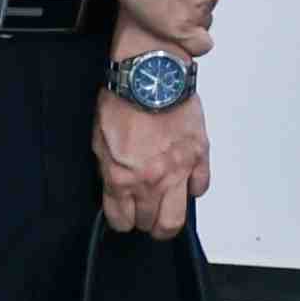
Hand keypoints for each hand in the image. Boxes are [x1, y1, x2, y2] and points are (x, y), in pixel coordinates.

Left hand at [96, 83, 211, 237]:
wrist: (150, 77)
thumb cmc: (122, 102)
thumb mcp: (99, 141)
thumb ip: (109, 171)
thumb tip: (117, 187)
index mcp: (121, 178)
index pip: (121, 220)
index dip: (121, 221)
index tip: (123, 216)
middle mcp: (150, 181)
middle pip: (150, 224)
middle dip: (144, 222)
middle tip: (144, 213)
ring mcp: (178, 171)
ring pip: (177, 218)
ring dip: (168, 221)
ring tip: (165, 213)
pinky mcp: (199, 156)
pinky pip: (201, 187)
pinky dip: (193, 188)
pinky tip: (185, 182)